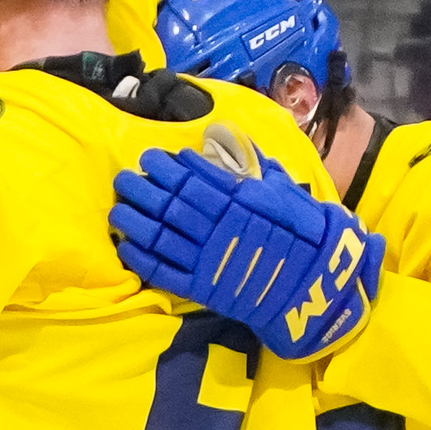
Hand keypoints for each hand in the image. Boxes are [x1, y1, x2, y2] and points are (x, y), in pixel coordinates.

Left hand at [111, 146, 380, 360]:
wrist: (312, 286)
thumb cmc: (303, 234)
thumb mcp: (285, 191)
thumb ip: (254, 166)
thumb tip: (225, 140)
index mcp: (240, 201)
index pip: (195, 178)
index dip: (168, 167)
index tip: (151, 157)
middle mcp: (220, 227)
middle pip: (171, 204)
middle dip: (144, 189)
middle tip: (124, 178)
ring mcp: (209, 259)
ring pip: (161, 236)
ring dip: (134, 221)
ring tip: (117, 210)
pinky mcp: (203, 289)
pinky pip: (164, 272)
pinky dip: (141, 259)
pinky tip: (126, 246)